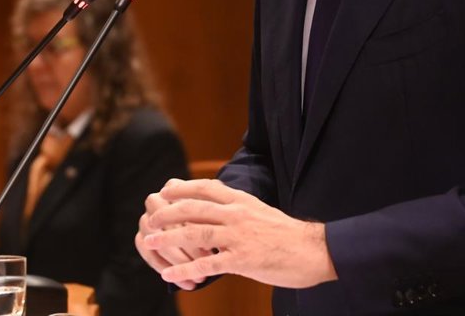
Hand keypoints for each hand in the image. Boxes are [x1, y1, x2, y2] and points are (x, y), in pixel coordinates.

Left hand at [141, 178, 336, 288]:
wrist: (314, 250)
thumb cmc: (287, 234)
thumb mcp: (261, 212)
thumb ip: (238, 209)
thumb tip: (216, 208)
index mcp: (242, 201)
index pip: (206, 188)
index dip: (182, 188)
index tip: (164, 190)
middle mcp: (238, 215)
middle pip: (195, 209)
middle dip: (169, 212)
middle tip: (151, 217)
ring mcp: (240, 237)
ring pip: (197, 234)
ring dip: (170, 238)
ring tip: (150, 241)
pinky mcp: (243, 260)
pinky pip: (208, 265)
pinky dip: (186, 270)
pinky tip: (170, 276)